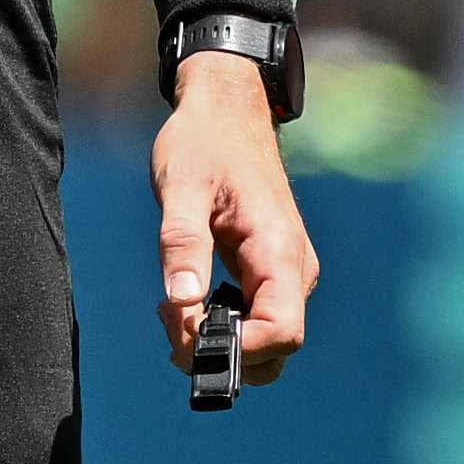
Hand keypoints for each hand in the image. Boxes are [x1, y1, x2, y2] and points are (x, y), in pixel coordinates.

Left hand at [152, 55, 317, 387]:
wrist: (227, 111)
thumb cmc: (204, 144)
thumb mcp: (181, 189)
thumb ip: (182, 245)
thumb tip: (183, 303)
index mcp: (279, 251)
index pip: (282, 332)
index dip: (239, 350)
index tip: (189, 334)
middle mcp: (294, 268)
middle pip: (277, 348)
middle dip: (225, 352)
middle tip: (169, 321)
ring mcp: (287, 271)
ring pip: (267, 337)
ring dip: (221, 340)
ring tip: (173, 308)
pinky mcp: (271, 270)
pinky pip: (256, 315)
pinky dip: (223, 322)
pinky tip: (186, 298)